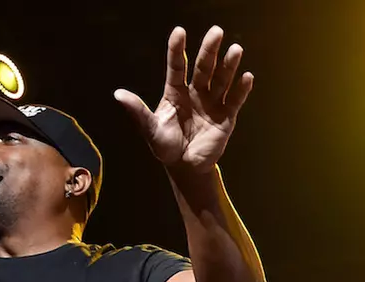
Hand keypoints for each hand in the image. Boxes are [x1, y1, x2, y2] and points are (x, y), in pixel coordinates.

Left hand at [115, 26, 253, 172]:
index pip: (177, 66)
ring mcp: (212, 104)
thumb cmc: (166, 147)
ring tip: (236, 49)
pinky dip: (242, 89)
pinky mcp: (226, 117)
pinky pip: (235, 101)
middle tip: (217, 31)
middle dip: (210, 50)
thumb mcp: (151, 130)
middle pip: (204, 68)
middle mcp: (195, 93)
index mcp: (175, 92)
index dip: (177, 49)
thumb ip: (138, 112)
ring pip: (222, 80)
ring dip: (229, 65)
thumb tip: (118, 94)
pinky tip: (247, 77)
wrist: (185, 167)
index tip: (180, 32)